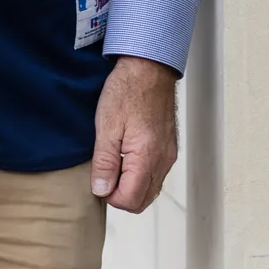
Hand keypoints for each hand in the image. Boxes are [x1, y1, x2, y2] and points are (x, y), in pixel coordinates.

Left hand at [90, 56, 177, 211]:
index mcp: (147, 157)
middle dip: (121, 195)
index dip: (110, 196)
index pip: (130, 200)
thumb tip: (101, 190)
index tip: (99, 179)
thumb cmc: (128, 90)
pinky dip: (141, 175)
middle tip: (105, 174)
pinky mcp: (169, 147)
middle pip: (143, 201)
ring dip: (131, 186)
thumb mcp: (106, 126)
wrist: (148, 68)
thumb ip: (104, 163)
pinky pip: (156, 174)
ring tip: (115, 162)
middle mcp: (163, 160)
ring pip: (151, 190)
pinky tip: (127, 156)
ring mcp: (168, 154)